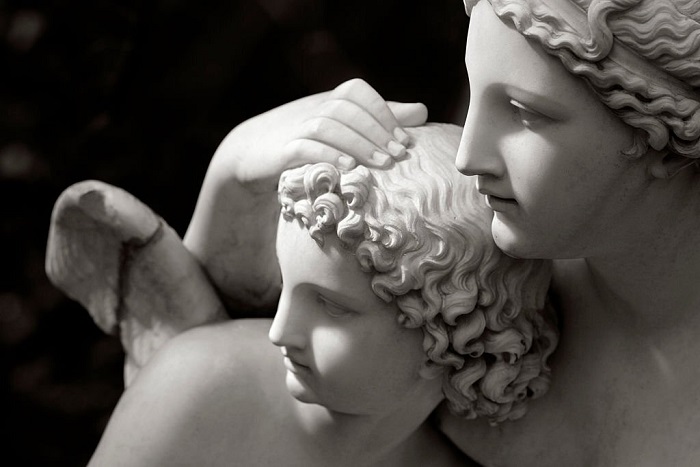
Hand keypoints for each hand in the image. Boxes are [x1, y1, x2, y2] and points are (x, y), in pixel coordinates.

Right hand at [183, 79, 425, 311]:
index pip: (359, 92)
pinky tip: (349, 168)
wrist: (252, 153)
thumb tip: (422, 112)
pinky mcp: (281, 150)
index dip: (383, 111)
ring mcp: (295, 127)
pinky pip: (305, 147)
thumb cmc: (306, 140)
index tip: (406, 139)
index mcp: (329, 100)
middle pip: (347, 109)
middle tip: (399, 155)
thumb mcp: (343, 126)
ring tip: (382, 165)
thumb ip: (380, 118)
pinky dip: (328, 155)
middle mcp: (313, 109)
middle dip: (376, 131)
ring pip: (329, 126)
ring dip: (359, 144)